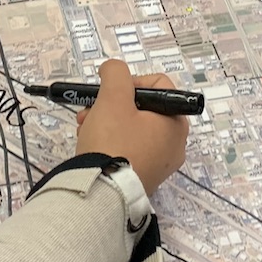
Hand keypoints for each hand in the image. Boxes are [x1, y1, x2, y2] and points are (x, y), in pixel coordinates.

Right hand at [74, 59, 188, 194]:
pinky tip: (91, 144)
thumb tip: (113, 69)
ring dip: (107, 121)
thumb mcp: (113, 99)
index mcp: (176, 122)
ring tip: (85, 127)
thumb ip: (115, 74)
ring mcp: (161, 163)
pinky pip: (130, 149)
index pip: (158, 85)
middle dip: (112, 104)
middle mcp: (175, 144)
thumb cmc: (113, 142)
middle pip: (143, 107)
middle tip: (91, 109)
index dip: (130, 81)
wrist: (102, 192)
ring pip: (133, 128)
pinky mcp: (144, 177)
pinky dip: (111, 142)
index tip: (109, 91)